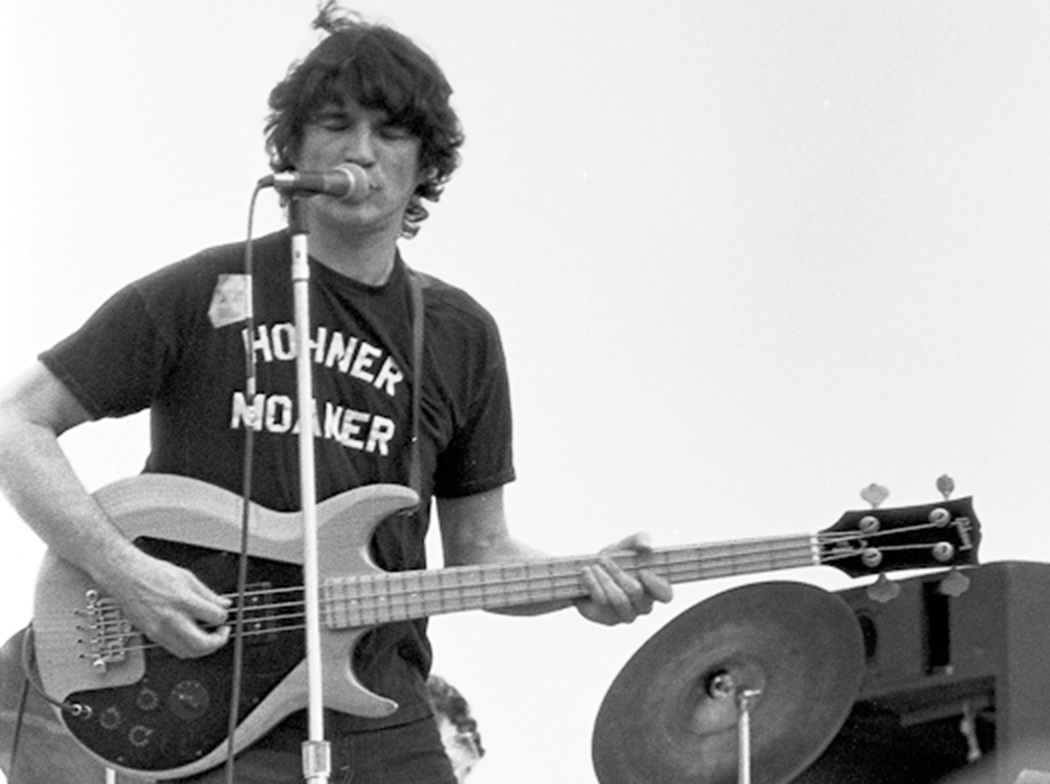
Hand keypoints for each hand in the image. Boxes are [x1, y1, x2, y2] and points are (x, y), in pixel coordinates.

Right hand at [104, 549, 230, 658]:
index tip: (223, 614)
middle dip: (218, 641)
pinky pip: (174, 649)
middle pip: (203, 644)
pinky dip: (187, 647)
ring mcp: (160, 630)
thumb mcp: (188, 577)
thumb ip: (208, 594)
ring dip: (203, 649)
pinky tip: (191, 636)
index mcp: (184, 601)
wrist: (126, 576)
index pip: (216, 617)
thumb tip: (224, 604)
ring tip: (208, 636)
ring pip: (188, 653)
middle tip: (222, 632)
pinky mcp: (151, 635)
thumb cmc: (154, 573)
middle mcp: (172, 618)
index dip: (224, 617)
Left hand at [574, 533, 672, 625]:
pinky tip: (587, 572)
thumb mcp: (627, 544)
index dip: (656, 585)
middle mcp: (644, 605)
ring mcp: (626, 615)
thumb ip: (640, 539)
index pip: (666, 594)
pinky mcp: (608, 619)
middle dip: (617, 572)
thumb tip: (646, 545)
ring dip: (604, 579)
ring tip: (593, 566)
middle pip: (635, 592)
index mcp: (655, 588)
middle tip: (604, 559)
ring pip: (618, 599)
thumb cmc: (615, 559)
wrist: (589, 571)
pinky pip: (602, 603)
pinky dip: (593, 584)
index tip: (642, 570)